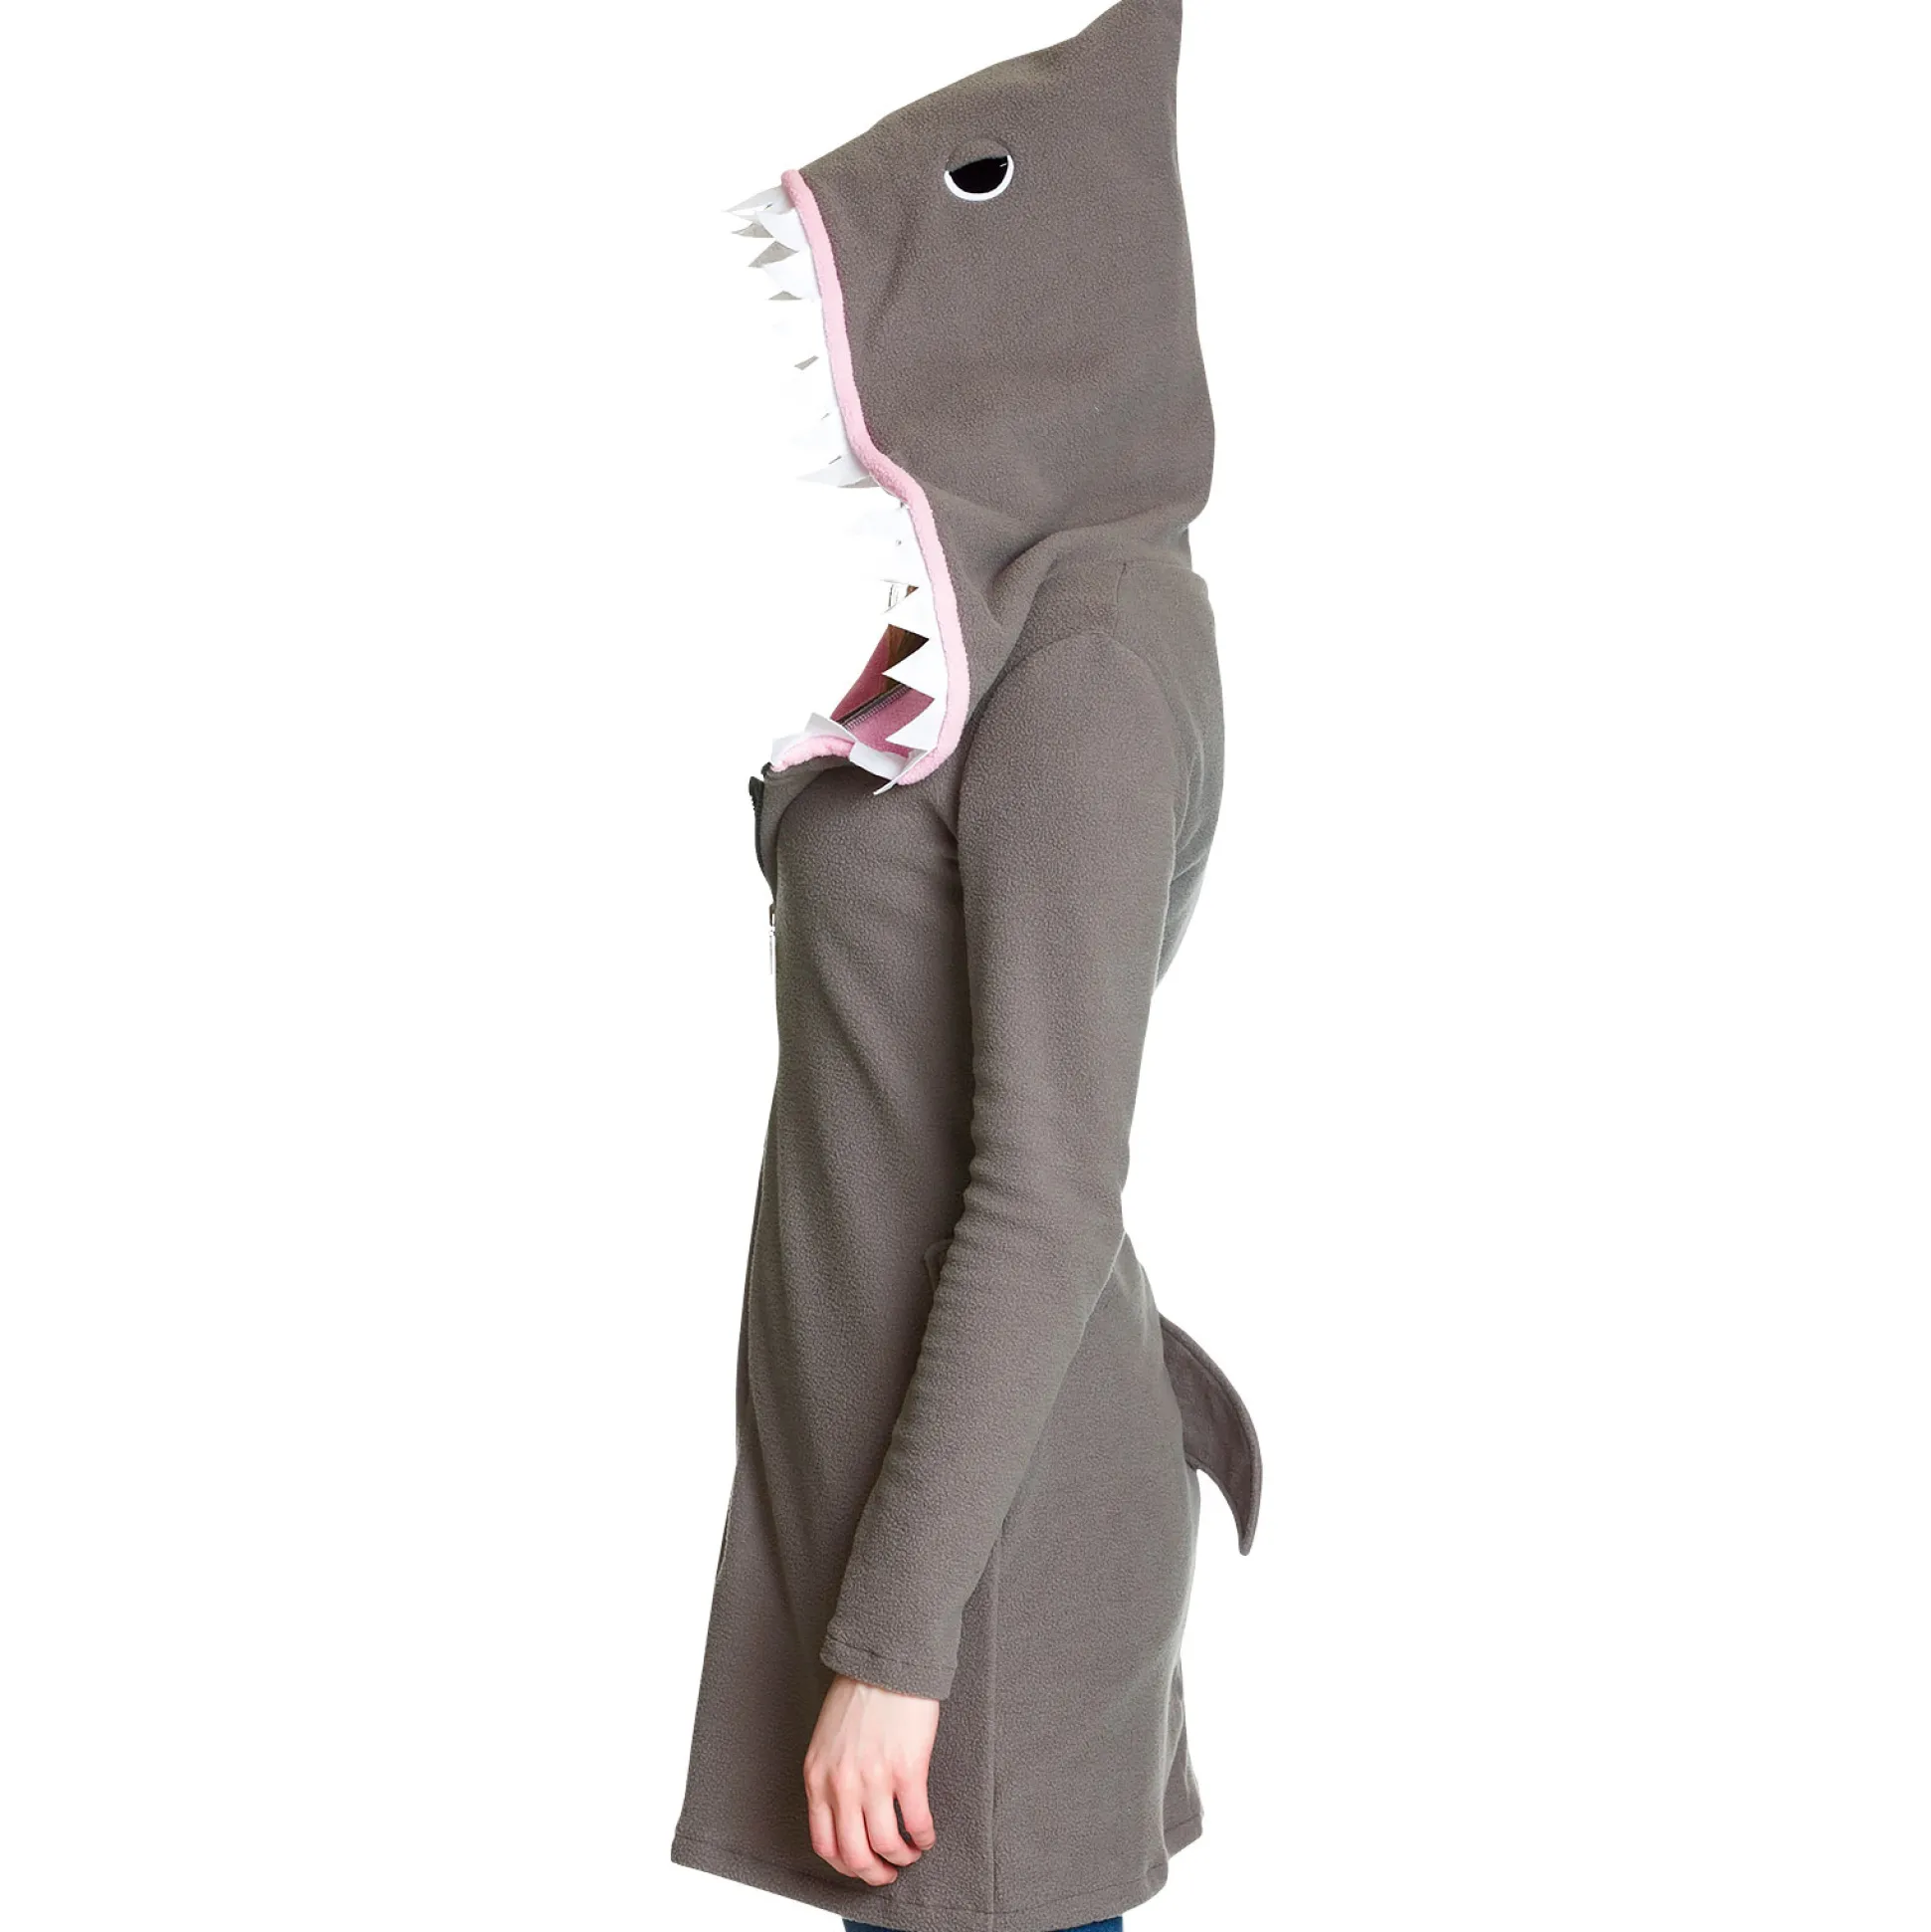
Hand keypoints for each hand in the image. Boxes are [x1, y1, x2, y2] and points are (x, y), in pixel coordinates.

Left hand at [802, 1672, 939, 1885]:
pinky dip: (924, 1838)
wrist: (885, 1663)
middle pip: (855, 1855)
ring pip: (887, 1845)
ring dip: (902, 1858)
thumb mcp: (826, 1742)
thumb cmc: (858, 1696)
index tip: (861, 1865)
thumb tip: (845, 1815)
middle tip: (889, 1872)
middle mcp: (842, 1785)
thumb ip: (829, 1778)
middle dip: (875, 1873)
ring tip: (910, 1852)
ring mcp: (874, 1780)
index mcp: (818, 1778)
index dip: (846, 1864)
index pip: (825, 1843)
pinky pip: (917, 1822)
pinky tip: (926, 1835)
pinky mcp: (907, 1771)